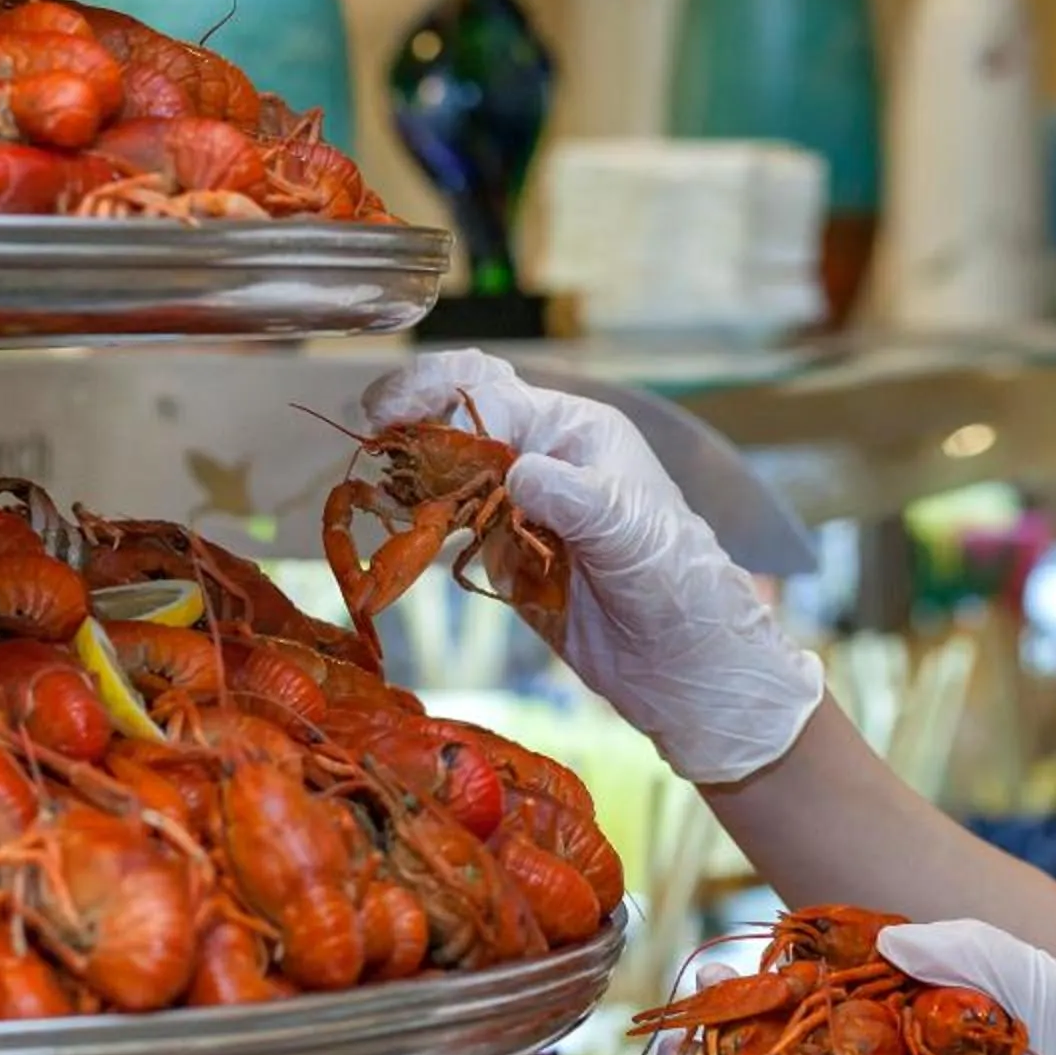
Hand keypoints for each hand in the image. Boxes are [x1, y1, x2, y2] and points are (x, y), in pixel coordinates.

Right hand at [363, 350, 824, 784]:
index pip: (489, 390)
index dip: (435, 393)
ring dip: (412, 477)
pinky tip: (403, 530)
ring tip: (383, 490)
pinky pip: (451, 527)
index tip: (391, 414)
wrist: (682, 664)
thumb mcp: (632, 531)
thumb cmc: (678, 582)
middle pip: (458, 418)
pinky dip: (422, 525)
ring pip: (446, 472)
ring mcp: (517, 507)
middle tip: (373, 437)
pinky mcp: (503, 554)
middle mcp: (542, 458)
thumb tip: (519, 470)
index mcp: (574, 431)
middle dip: (413, 420)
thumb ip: (576, 497)